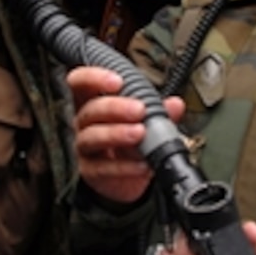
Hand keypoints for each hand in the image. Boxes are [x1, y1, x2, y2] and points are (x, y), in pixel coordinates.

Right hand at [67, 67, 184, 205]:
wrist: (123, 176)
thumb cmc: (128, 140)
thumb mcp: (144, 121)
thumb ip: (159, 111)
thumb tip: (175, 104)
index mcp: (92, 101)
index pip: (80, 82)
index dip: (94, 77)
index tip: (117, 81)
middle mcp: (84, 123)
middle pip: (89, 110)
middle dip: (114, 107)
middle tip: (139, 110)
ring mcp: (85, 148)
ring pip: (91, 137)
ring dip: (117, 133)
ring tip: (140, 133)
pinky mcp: (90, 172)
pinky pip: (103, 169)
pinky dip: (124, 167)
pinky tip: (142, 164)